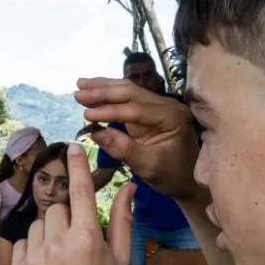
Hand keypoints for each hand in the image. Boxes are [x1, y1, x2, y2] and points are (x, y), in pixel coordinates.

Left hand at [11, 144, 135, 264]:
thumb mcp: (121, 260)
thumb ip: (123, 220)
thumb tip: (128, 186)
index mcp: (87, 239)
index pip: (81, 191)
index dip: (77, 166)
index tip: (73, 147)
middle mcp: (59, 244)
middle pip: (58, 209)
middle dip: (67, 219)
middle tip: (76, 244)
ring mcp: (35, 257)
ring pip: (39, 225)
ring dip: (49, 234)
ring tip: (61, 260)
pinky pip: (23, 243)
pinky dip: (33, 250)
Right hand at [76, 78, 203, 200]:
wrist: (186, 179)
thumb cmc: (171, 175)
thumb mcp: (148, 166)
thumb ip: (124, 149)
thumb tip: (95, 133)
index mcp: (171, 117)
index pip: (135, 109)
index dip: (109, 111)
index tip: (86, 115)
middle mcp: (166, 105)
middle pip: (131, 92)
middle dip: (103, 92)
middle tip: (78, 93)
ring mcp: (158, 105)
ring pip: (128, 90)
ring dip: (103, 87)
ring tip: (80, 85)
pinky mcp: (149, 109)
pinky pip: (127, 97)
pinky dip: (108, 94)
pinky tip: (92, 90)